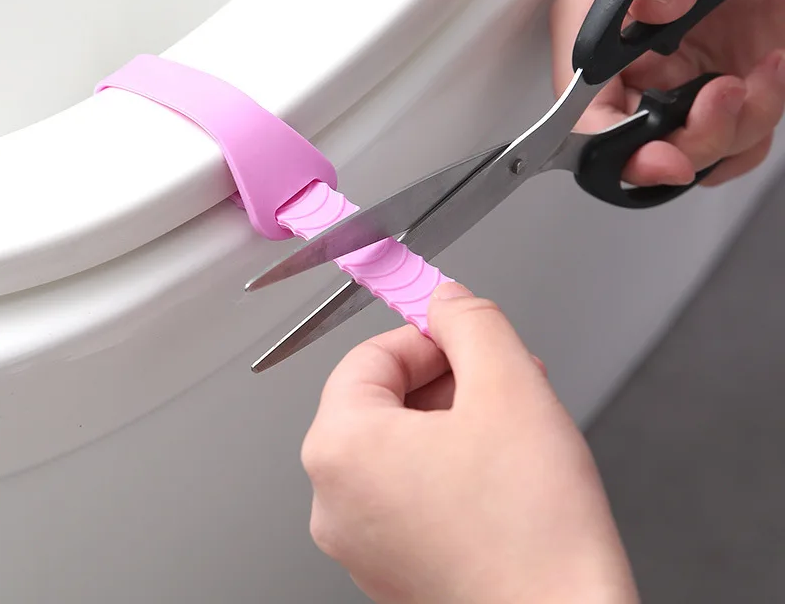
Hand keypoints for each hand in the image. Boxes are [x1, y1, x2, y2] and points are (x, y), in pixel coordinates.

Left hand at [302, 283, 638, 603]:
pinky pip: (411, 490)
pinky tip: (504, 467)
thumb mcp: (509, 384)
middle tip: (502, 374)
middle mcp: (335, 500)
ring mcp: (361, 541)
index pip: (370, 356)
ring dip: (457, 417)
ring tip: (515, 420)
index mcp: (341, 449)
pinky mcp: (393, 567)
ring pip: (403, 445)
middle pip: (384, 400)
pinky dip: (452, 465)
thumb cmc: (533, 533)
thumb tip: (449, 301)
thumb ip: (472, 322)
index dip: (426, 335)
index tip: (465, 332)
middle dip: (449, 376)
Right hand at [551, 0, 784, 187]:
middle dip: (690, 140)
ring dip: (736, 128)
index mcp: (598, 28)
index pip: (583, 110)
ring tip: (764, 72)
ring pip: (685, 154)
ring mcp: (668, 88)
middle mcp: (626, 67)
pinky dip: (754, 132)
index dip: (615, 145)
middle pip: (632, 146)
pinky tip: (770, 80)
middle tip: (730, 98)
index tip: (665, 158)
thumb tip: (648, 6)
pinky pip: (724, 153)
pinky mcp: (706, 104)